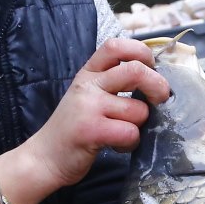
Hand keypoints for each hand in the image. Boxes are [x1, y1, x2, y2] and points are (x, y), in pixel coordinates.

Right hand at [9, 38, 169, 193]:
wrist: (44, 157)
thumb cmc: (73, 127)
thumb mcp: (87, 95)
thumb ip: (113, 82)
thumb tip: (154, 79)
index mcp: (89, 73)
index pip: (116, 46)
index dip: (141, 52)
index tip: (150, 69)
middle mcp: (88, 85)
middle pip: (136, 70)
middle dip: (158, 85)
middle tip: (160, 100)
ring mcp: (88, 107)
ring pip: (138, 110)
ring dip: (139, 126)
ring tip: (123, 133)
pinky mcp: (91, 130)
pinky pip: (130, 132)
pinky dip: (130, 143)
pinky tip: (116, 145)